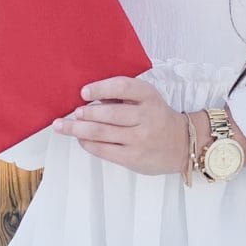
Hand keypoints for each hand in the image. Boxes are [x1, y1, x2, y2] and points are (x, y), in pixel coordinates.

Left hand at [52, 76, 187, 176]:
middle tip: (69, 113)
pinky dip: (88, 144)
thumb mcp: (148, 99)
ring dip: (78, 129)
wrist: (182, 144)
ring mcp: (140, 139)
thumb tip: (88, 98)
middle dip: (84, 113)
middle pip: (108, 114)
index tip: (83, 92)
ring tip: (63, 126)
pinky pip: (104, 150)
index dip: (101, 88)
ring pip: (101, 133)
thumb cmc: (157, 117)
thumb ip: (124, 96)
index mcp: (149, 97)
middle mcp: (146, 117)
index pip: (123, 87)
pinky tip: (81, 139)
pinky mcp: (134, 158)